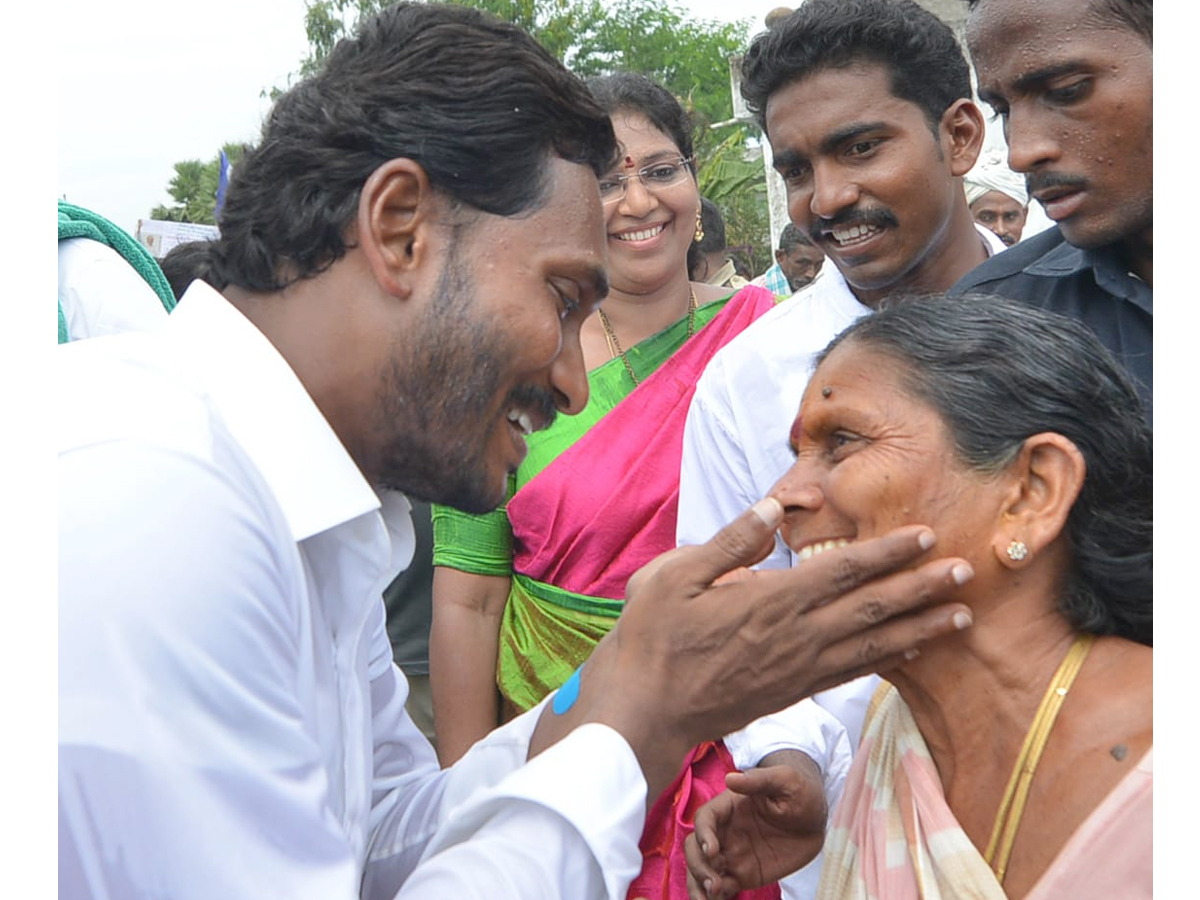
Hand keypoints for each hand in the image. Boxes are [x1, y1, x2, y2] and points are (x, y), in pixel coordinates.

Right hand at [531, 497, 972, 792]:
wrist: (644, 712)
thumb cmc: (653, 638)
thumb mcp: (675, 576)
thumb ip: (730, 541)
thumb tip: (772, 507)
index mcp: (770, 600)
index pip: (843, 570)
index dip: (889, 552)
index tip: (926, 536)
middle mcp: (796, 636)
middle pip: (873, 607)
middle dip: (924, 587)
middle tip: (968, 571)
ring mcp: (798, 669)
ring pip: (874, 644)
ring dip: (921, 627)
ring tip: (961, 615)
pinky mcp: (794, 691)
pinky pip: (854, 672)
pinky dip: (888, 658)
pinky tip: (910, 651)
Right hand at [685, 752, 826, 899]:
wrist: (816, 819)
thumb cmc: (799, 792)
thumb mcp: (785, 780)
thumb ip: (759, 780)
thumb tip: (730, 778)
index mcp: (729, 807)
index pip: (704, 819)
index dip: (702, 835)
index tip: (712, 851)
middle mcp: (725, 832)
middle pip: (695, 848)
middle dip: (698, 866)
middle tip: (714, 884)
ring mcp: (731, 854)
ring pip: (702, 870)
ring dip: (700, 885)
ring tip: (713, 897)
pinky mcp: (742, 874)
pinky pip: (722, 888)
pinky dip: (714, 898)